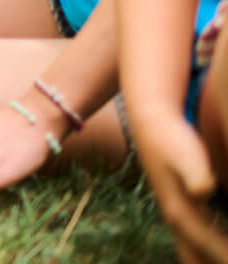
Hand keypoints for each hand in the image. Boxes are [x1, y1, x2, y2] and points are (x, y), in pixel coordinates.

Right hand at [133, 112, 227, 262]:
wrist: (150, 121)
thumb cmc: (171, 136)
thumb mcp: (185, 154)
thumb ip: (195, 175)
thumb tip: (205, 192)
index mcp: (179, 211)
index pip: (209, 247)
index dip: (224, 256)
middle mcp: (176, 219)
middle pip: (194, 259)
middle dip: (210, 263)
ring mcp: (176, 214)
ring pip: (193, 253)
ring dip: (208, 260)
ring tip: (219, 260)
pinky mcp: (181, 208)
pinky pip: (195, 242)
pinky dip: (209, 252)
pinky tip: (218, 246)